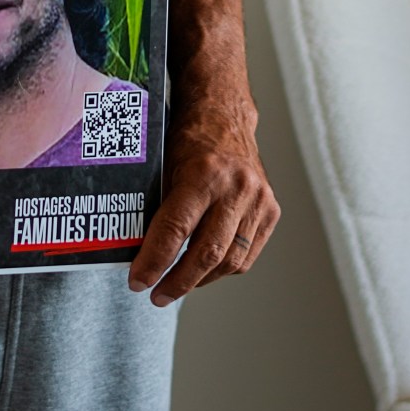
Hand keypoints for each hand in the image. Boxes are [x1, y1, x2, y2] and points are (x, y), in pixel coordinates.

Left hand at [127, 108, 279, 305]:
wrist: (225, 116)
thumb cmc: (188, 140)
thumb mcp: (165, 166)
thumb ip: (158, 209)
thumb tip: (139, 253)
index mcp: (205, 173)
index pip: (176, 230)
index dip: (154, 262)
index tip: (137, 282)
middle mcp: (237, 187)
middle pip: (207, 253)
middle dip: (178, 281)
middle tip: (156, 295)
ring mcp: (259, 199)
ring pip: (230, 260)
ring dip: (201, 279)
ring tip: (178, 284)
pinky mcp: (271, 210)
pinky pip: (247, 254)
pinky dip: (224, 267)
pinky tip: (205, 268)